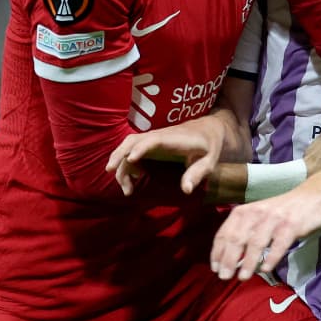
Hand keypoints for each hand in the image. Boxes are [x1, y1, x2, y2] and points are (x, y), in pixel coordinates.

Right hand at [105, 117, 226, 195]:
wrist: (207, 130)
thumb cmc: (209, 146)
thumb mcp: (209, 161)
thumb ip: (198, 173)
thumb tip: (186, 190)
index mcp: (173, 138)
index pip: (153, 140)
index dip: (141, 148)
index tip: (131, 159)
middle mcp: (159, 136)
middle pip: (133, 140)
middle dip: (119, 154)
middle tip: (110, 172)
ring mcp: (152, 139)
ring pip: (128, 145)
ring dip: (120, 162)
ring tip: (125, 188)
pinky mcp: (150, 144)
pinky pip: (132, 150)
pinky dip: (126, 164)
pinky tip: (133, 180)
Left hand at [210, 187, 320, 280]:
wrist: (312, 197)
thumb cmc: (281, 211)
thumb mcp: (257, 216)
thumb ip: (244, 231)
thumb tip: (229, 258)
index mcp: (244, 211)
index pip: (225, 233)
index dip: (217, 252)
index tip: (215, 268)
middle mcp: (256, 213)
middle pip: (237, 239)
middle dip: (228, 260)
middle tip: (224, 276)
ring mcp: (274, 219)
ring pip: (256, 243)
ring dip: (247, 262)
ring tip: (242, 277)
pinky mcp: (291, 226)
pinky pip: (278, 245)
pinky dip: (271, 259)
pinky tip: (265, 270)